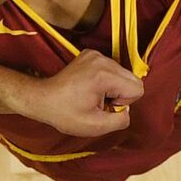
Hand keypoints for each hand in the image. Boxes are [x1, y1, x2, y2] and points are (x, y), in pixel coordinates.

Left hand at [17, 50, 144, 136]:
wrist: (42, 98)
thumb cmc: (65, 113)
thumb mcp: (96, 126)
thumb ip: (121, 120)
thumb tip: (126, 110)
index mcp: (104, 74)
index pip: (137, 88)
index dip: (124, 102)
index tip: (104, 105)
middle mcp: (101, 59)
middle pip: (132, 79)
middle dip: (120, 94)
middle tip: (99, 101)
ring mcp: (95, 55)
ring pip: (123, 74)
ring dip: (113, 88)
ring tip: (92, 95)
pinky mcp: (90, 54)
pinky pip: (112, 69)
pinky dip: (105, 80)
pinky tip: (89, 87)